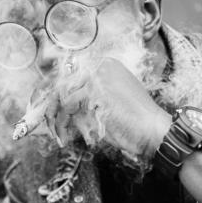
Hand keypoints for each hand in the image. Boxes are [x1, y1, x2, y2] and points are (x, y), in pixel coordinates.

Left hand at [52, 57, 171, 161]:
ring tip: (59, 136)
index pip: (71, 77)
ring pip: (62, 95)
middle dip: (51, 108)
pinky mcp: (94, 89)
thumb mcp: (104, 106)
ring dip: (56, 119)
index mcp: (106, 66)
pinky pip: (67, 106)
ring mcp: (98, 75)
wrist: (154, 130)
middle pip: (63, 83)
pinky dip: (63, 124)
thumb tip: (57, 109)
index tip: (48, 114)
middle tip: (48, 127)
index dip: (56, 97)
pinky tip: (65, 137)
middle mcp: (101, 65)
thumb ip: (83, 103)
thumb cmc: (133, 124)